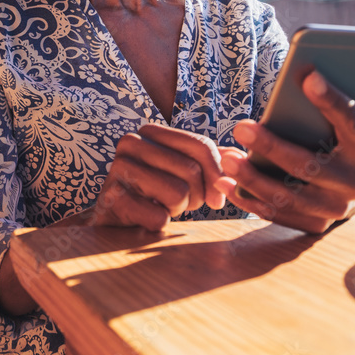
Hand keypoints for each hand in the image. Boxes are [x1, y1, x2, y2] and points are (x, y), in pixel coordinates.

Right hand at [89, 124, 226, 231]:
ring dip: (177, 209)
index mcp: (150, 131)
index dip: (217, 174)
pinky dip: (160, 223)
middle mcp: (131, 142)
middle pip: (191, 170)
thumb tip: (241, 157)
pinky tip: (145, 217)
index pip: (200, 145)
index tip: (217, 199)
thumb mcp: (182, 171)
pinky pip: (159, 216)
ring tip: (161, 206)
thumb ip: (211, 161)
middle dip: (196, 196)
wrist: (113, 216)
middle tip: (182, 203)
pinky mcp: (112, 198)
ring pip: (177, 193)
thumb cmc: (154, 192)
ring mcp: (118, 169)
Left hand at [215, 71, 354, 233]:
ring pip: (287, 195)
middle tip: (240, 128)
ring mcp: (335, 208)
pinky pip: (276, 213)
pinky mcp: (314, 224)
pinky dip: (248, 199)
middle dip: (271, 147)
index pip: (352, 123)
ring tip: (226, 158)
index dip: (332, 101)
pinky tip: (224, 183)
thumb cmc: (350, 146)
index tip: (308, 77)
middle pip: (309, 166)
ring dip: (252, 178)